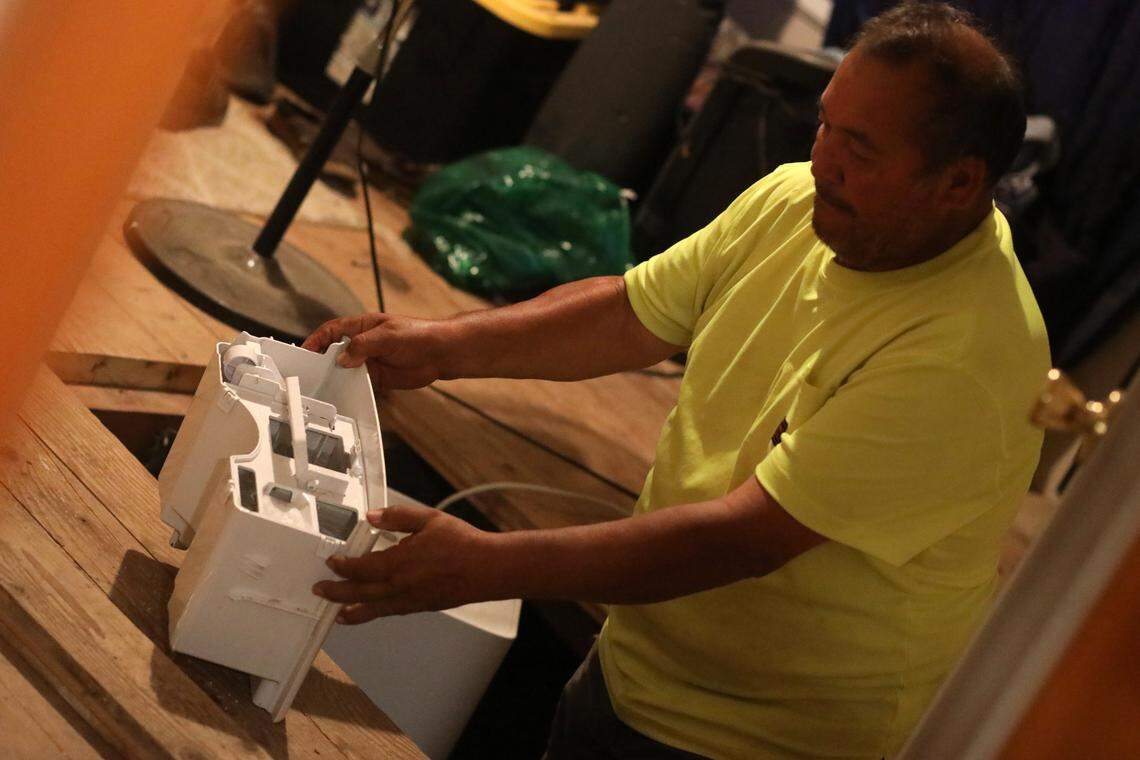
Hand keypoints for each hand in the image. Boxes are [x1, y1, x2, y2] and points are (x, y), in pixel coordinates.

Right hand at [301, 313, 453, 389]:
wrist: (440, 353)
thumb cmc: (418, 335)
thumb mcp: (387, 336)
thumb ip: (363, 346)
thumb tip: (343, 359)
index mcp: (361, 327)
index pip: (331, 331)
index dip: (316, 340)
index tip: (304, 350)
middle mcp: (362, 344)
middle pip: (334, 352)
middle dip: (321, 361)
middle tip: (308, 373)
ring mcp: (369, 361)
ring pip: (344, 369)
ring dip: (335, 377)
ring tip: (321, 386)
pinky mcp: (377, 377)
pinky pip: (358, 383)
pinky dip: (349, 389)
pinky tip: (343, 394)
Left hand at [312, 504, 501, 623]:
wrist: (485, 568)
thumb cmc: (461, 543)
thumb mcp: (428, 519)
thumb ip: (397, 517)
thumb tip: (372, 516)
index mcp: (398, 562)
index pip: (360, 567)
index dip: (342, 566)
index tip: (333, 561)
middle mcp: (399, 586)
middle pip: (359, 593)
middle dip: (336, 592)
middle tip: (320, 590)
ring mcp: (409, 600)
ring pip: (373, 609)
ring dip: (352, 611)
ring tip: (337, 614)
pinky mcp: (420, 607)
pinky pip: (390, 612)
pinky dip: (374, 614)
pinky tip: (371, 612)